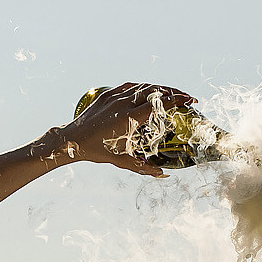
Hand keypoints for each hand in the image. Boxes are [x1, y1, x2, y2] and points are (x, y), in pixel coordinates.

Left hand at [43, 82, 196, 176]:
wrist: (72, 140)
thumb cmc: (97, 151)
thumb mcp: (123, 161)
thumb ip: (144, 168)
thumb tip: (163, 175)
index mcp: (130, 118)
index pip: (159, 103)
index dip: (177, 100)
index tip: (190, 101)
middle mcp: (124, 103)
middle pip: (155, 90)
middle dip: (173, 92)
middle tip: (185, 97)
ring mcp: (115, 96)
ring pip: (142, 86)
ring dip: (159, 88)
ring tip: (170, 94)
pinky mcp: (107, 94)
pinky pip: (129, 86)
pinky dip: (142, 87)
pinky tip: (149, 90)